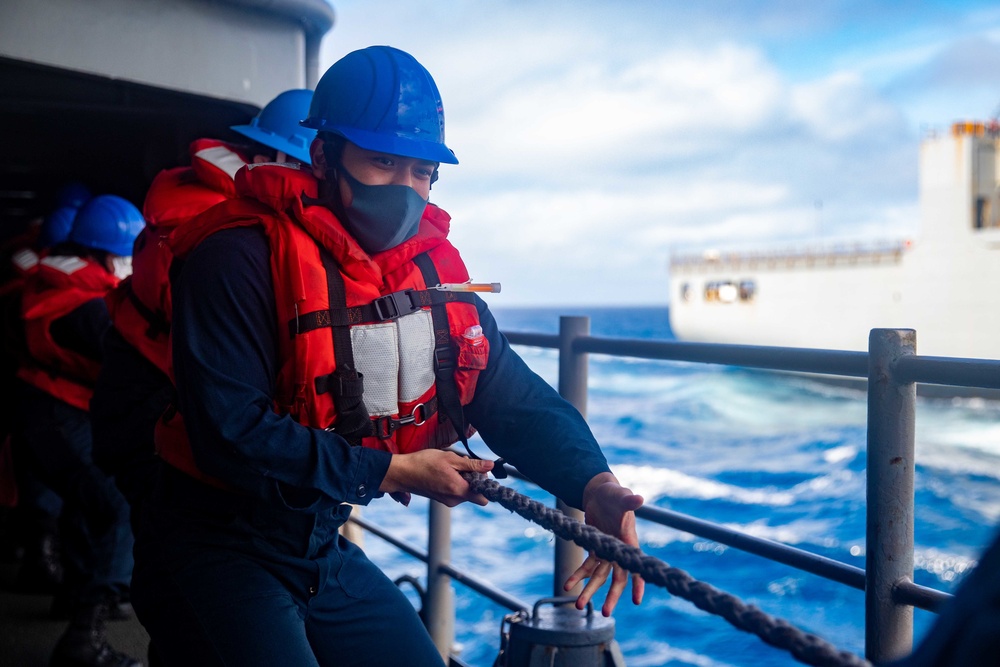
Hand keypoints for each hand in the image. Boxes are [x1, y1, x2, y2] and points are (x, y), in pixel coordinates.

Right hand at [380, 449, 493, 506]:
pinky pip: (456, 492)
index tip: (480, 472)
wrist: (402, 473)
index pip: (484, 497)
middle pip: (475, 493)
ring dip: (463, 478)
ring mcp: (448, 501)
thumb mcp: (450, 458)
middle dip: (473, 478)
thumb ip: (472, 464)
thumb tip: (490, 465)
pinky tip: (444, 471)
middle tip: (462, 464)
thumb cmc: (423, 463)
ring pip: (466, 491)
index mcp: (458, 490)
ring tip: (450, 466)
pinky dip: (455, 482)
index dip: (486, 484)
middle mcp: (454, 499)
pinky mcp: (442, 499)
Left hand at [563, 472, 644, 616]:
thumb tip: (639, 498)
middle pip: (617, 577)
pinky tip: (567, 586)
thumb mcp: (620, 495)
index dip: (637, 582)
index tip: (636, 599)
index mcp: (628, 540)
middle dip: (612, 595)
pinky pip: (586, 567)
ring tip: (578, 606)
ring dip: (590, 591)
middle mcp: (619, 550)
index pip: (634, 565)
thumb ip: (629, 500)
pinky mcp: (594, 549)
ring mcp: (606, 551)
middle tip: (606, 613)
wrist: (600, 493)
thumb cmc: (614, 494)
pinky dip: (577, 576)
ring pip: (599, 577)